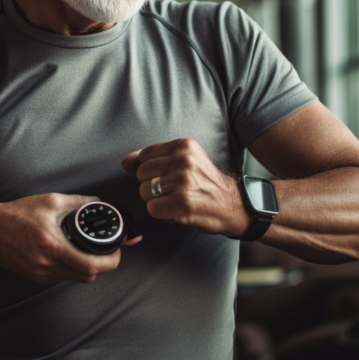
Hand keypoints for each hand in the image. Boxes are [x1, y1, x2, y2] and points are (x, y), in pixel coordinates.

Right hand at [0, 194, 128, 284]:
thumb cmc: (17, 215)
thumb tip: (98, 202)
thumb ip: (77, 202)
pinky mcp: (37, 277)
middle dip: (103, 265)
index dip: (110, 261)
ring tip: (91, 250)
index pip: (90, 265)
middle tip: (109, 251)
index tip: (117, 251)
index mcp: (53, 246)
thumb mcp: (50, 201)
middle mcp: (48, 264)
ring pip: (76, 278)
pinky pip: (63, 276)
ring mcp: (42, 274)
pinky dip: (72, 267)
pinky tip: (72, 253)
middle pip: (88, 276)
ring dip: (88, 267)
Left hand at [121, 138, 250, 236]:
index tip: (167, 176)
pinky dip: (162, 213)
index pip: (145, 155)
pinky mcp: (182, 203)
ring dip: (157, 201)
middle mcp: (183, 160)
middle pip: (141, 174)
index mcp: (183, 146)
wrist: (233, 205)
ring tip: (176, 199)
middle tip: (173, 190)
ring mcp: (183, 182)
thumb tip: (125, 162)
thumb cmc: (205, 184)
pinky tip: (177, 210)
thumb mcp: (183, 161)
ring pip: (145, 192)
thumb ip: (153, 158)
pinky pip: (152, 208)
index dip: (151, 170)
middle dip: (151, 186)